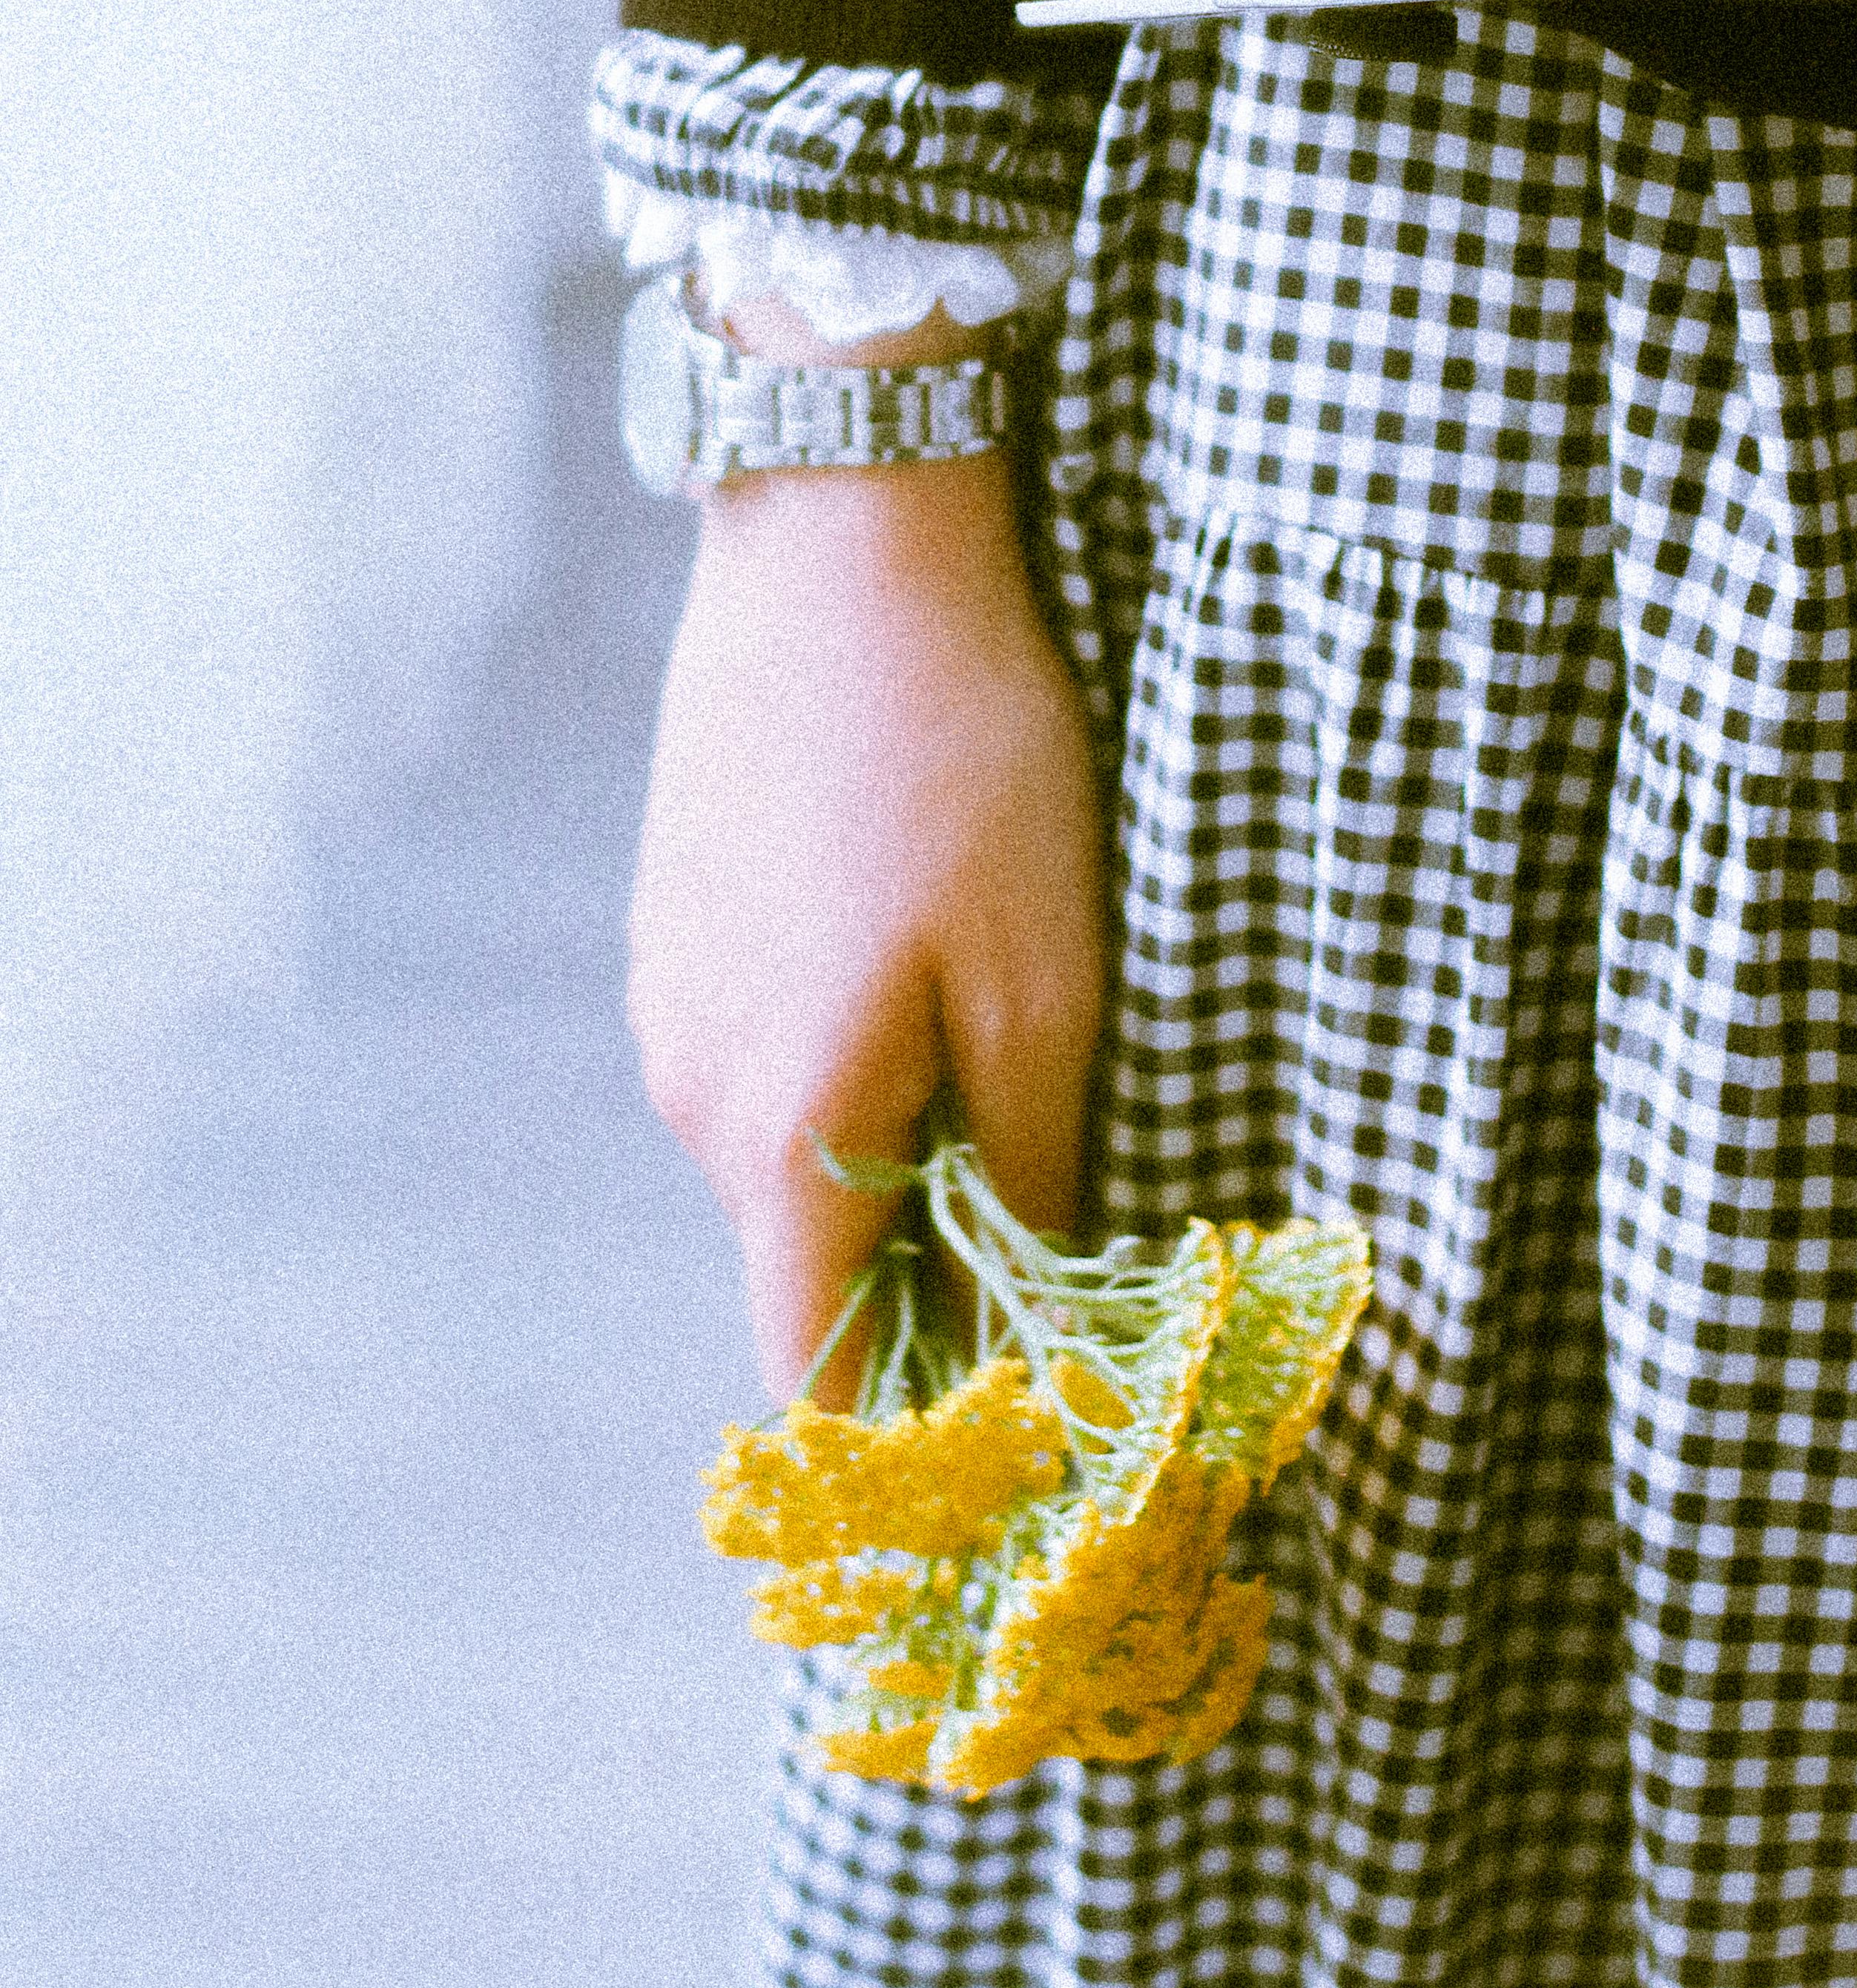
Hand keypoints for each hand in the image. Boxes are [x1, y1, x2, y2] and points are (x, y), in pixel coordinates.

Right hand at [627, 362, 1105, 1403]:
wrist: (845, 547)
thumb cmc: (968, 767)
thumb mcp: (1043, 985)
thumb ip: (1024, 1177)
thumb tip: (1027, 1330)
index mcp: (780, 1134)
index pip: (817, 1368)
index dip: (910, 1432)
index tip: (1013, 1440)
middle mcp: (690, 1090)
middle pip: (807, 1257)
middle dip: (922, 1275)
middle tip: (1059, 1232)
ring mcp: (667, 998)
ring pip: (790, 1145)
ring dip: (891, 1143)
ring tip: (1006, 1049)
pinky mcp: (676, 917)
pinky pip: (765, 1047)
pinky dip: (848, 1052)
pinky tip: (927, 951)